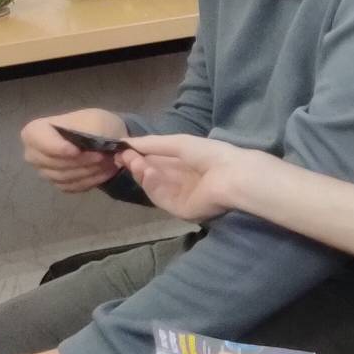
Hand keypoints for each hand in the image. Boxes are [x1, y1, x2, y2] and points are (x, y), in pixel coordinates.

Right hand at [20, 110, 128, 193]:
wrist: (104, 136)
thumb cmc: (93, 124)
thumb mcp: (95, 120)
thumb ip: (91, 133)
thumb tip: (99, 148)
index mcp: (35, 131)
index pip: (37, 140)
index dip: (56, 148)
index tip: (76, 151)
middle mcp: (34, 153)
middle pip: (53, 162)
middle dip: (81, 161)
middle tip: (104, 156)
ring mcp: (45, 171)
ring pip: (65, 177)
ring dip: (90, 171)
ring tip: (110, 162)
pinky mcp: (59, 183)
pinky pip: (72, 187)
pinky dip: (91, 180)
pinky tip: (106, 171)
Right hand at [120, 134, 268, 222]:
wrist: (232, 175)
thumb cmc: (209, 154)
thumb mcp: (177, 142)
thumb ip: (152, 144)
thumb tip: (125, 143)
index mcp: (186, 164)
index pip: (157, 161)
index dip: (138, 155)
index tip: (121, 149)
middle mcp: (183, 181)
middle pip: (153, 174)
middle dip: (137, 163)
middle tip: (123, 156)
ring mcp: (181, 197)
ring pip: (154, 186)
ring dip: (142, 173)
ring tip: (133, 161)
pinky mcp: (181, 210)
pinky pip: (161, 197)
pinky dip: (152, 184)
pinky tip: (147, 171)